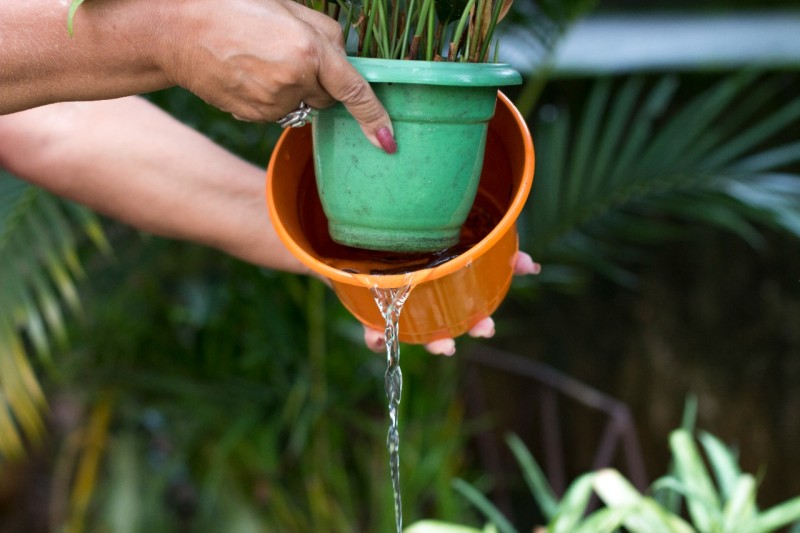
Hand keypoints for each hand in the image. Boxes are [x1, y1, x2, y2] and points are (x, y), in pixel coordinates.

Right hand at [162, 0, 395, 151]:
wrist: (177, 32)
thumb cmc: (232, 8)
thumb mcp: (287, 6)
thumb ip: (326, 33)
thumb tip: (346, 60)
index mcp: (307, 51)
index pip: (353, 90)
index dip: (374, 117)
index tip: (389, 141)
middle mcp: (294, 82)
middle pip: (328, 96)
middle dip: (321, 79)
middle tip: (288, 51)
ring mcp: (272, 104)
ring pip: (304, 104)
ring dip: (295, 87)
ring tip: (261, 59)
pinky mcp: (255, 116)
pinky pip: (280, 111)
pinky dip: (274, 97)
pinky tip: (250, 74)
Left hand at [362, 252, 540, 354]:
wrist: (378, 228)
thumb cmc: (426, 237)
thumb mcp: (467, 236)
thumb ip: (497, 249)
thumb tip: (533, 266)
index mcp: (446, 292)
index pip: (466, 316)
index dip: (478, 326)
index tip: (486, 329)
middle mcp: (423, 303)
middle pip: (437, 331)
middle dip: (446, 342)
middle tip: (452, 342)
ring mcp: (397, 305)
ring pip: (408, 332)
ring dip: (418, 342)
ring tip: (430, 344)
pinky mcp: (370, 304)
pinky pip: (372, 327)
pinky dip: (375, 337)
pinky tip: (378, 338)